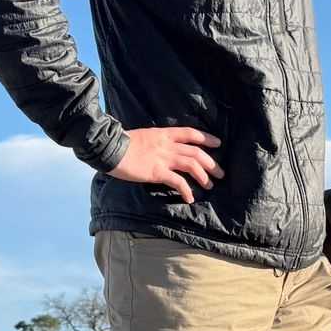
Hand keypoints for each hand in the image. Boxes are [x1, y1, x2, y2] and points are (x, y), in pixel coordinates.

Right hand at [109, 127, 224, 203]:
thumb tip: (164, 149)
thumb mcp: (144, 136)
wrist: (110, 148)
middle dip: (211, 163)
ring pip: (191, 165)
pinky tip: (190, 197)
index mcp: (163, 134)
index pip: (190, 133)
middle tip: (220, 173)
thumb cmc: (122, 143)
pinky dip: (187, 190)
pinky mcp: (157, 172)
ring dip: (203, 176)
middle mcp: (167, 145)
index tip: (218, 143)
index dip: (206, 138)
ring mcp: (163, 158)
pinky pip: (178, 182)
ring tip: (210, 185)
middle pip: (196, 152)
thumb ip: (157, 142)